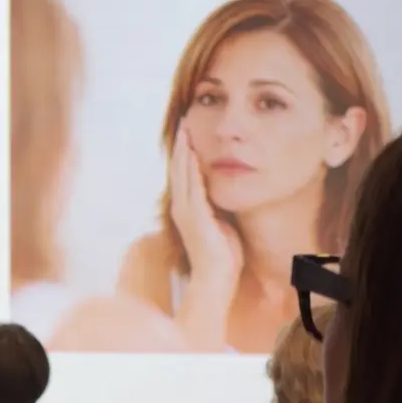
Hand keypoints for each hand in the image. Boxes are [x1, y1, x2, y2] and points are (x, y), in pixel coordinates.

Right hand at [169, 120, 242, 292]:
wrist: (216, 280)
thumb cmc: (222, 258)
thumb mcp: (221, 226)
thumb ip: (217, 210)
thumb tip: (223, 198)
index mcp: (187, 210)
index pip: (183, 175)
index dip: (184, 153)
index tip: (188, 133)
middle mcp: (182, 209)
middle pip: (178, 170)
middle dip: (181, 146)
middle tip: (183, 122)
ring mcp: (187, 214)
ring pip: (182, 176)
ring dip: (183, 153)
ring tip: (185, 131)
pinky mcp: (196, 219)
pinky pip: (193, 190)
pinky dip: (192, 172)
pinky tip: (194, 156)